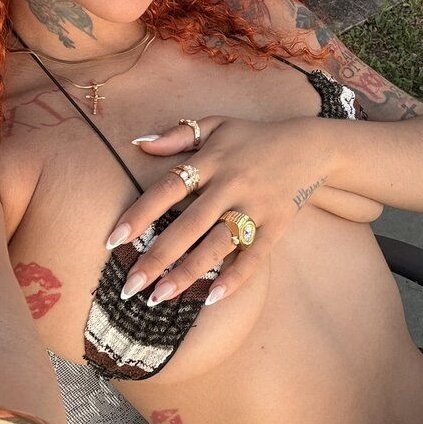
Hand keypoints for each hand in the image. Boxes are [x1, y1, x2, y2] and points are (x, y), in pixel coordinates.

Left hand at [105, 116, 329, 306]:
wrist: (310, 146)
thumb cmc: (253, 138)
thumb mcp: (216, 125)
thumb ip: (177, 135)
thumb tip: (137, 143)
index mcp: (211, 161)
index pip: (167, 188)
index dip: (139, 214)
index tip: (113, 239)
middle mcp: (231, 185)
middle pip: (187, 226)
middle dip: (156, 258)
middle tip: (129, 286)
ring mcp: (255, 207)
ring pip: (216, 246)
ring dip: (186, 274)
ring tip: (158, 298)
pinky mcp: (277, 226)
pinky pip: (254, 257)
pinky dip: (234, 278)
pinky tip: (211, 297)